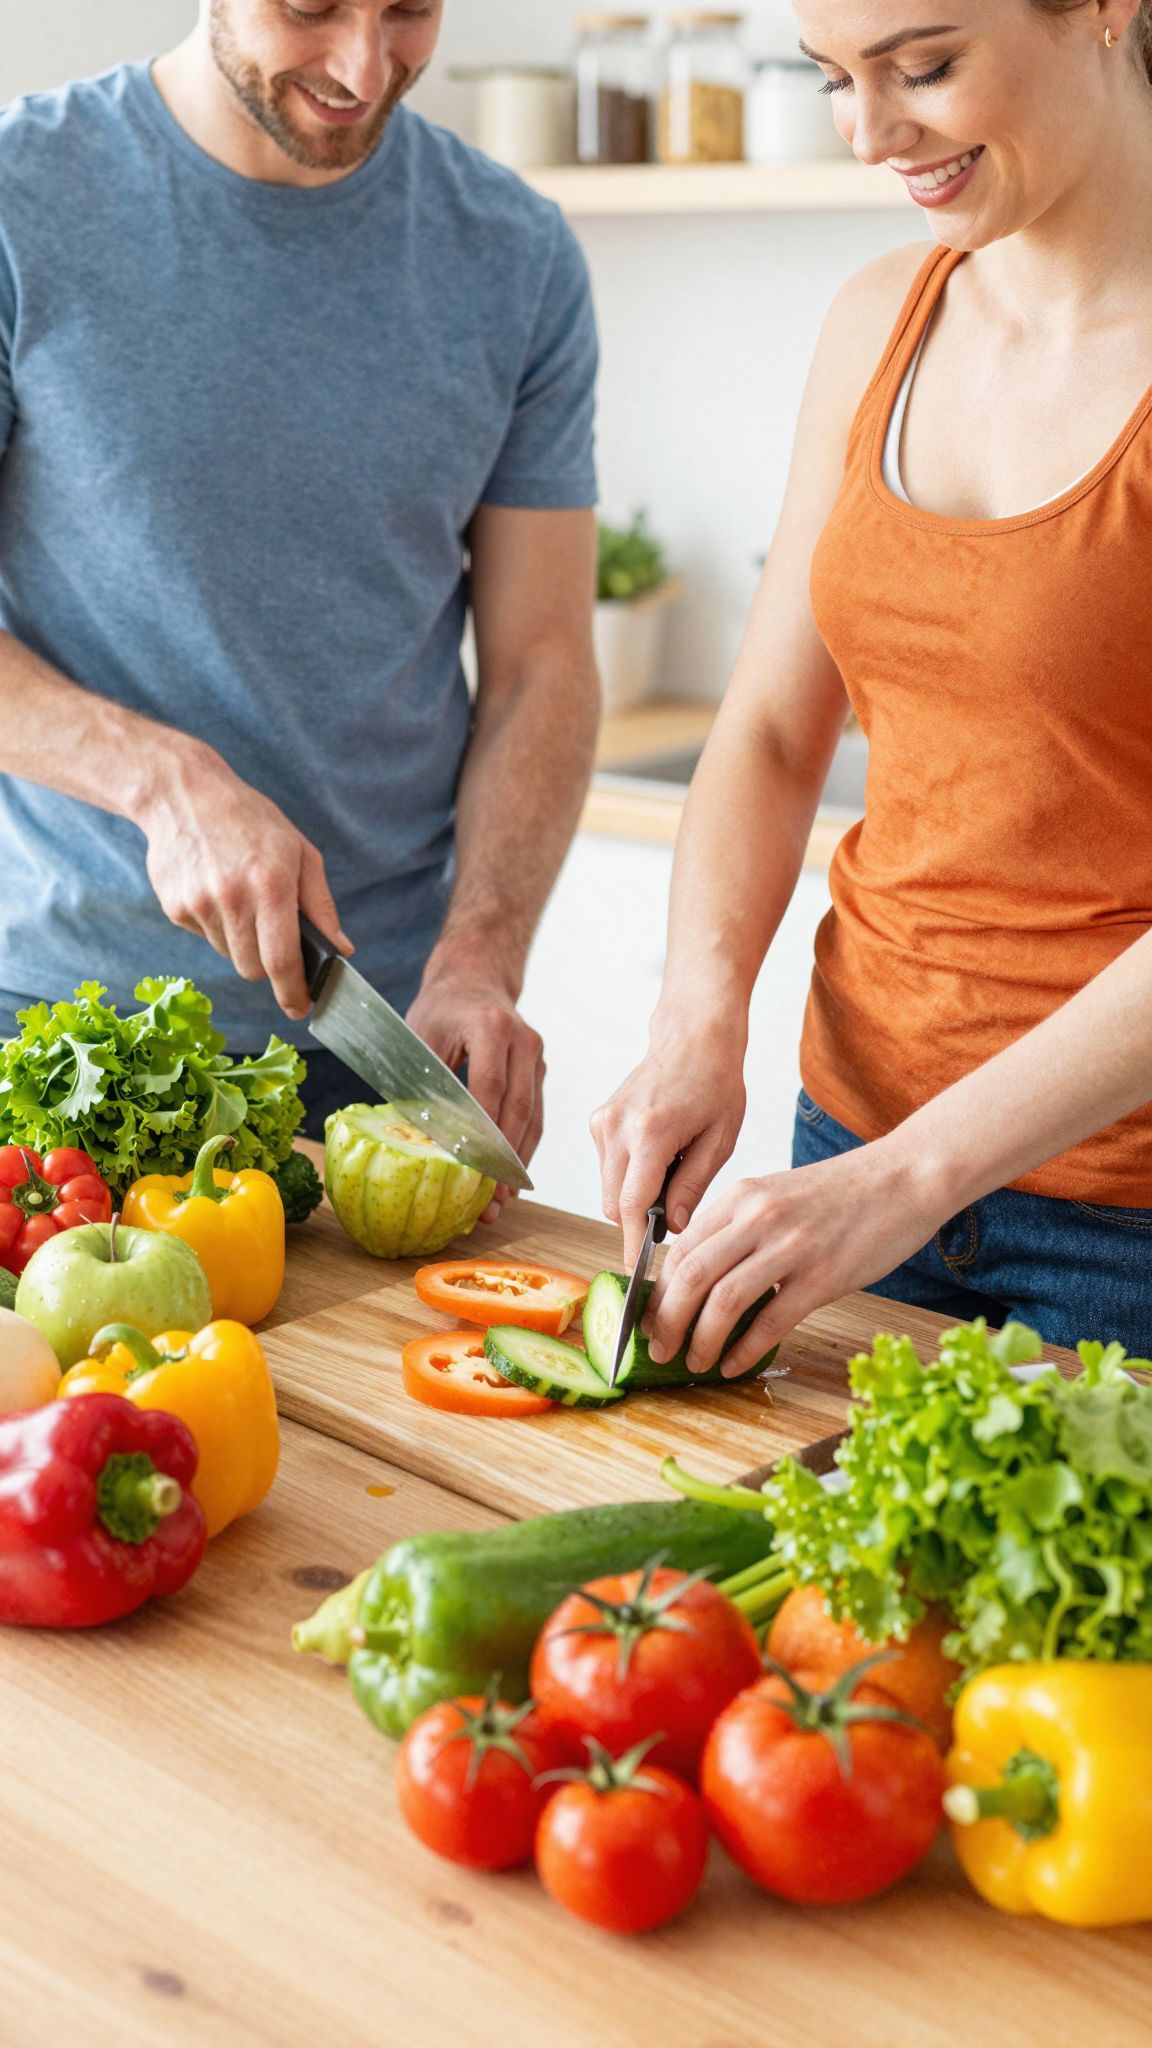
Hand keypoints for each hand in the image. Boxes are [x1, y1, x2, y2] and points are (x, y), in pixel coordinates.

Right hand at [138, 743, 350, 1019]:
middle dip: (270, 966)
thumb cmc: (252, 821)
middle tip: (275, 938)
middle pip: (254, 968)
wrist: (183, 794)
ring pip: (229, 955)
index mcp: (271, 885)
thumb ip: (321, 906)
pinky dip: (217, 926)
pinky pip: (205, 937)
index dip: (293, 992)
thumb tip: (342, 949)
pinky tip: (217, 889)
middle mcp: (232, 899)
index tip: (301, 1008)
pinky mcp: (174, 907)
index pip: (282, 960)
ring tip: (242, 898)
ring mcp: (199, 904)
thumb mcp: (300, 852)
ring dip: (242, 942)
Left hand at [406, 968, 544, 1224]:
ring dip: (515, 1163)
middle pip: (517, 1110)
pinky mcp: (540, 1073)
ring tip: (500, 1202)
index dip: (482, 1133)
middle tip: (490, 1202)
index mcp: (491, 1026)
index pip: (490, 1088)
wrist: (476, 977)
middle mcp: (523, 1042)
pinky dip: (522, 1150)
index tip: (471, 1171)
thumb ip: (424, 1082)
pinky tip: (509, 1180)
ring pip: (532, 1119)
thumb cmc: (442, 1008)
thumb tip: (417, 1138)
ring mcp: (537, 1058)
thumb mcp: (421, 1036)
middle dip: (502, 1160)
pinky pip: (535, 1117)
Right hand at [590, 1014, 748, 1267]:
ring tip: (673, 1171)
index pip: (630, 1205)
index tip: (637, 1271)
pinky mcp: (598, 1120)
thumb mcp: (720, 1140)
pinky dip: (628, 1175)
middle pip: (612, 1203)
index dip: (632, 1243)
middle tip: (675, 1214)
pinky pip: (607, 1167)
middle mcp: (617, 1127)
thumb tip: (671, 1227)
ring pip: (607, 1188)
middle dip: (638, 1220)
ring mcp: (602, 1122)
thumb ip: (692, 1186)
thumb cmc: (717, 1084)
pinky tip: (659, 1155)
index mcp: (651, 1132)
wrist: (693, 1037)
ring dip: (633, 1197)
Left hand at [644, 1140, 944, 1378]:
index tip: (650, 1319)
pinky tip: (734, 1364)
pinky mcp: (823, 1276)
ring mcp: (791, 1247)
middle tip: (658, 1349)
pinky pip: (770, 1321)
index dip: (657, 1291)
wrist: (907, 1177)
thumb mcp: (779, 1196)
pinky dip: (744, 1349)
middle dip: (666, 1321)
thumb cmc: (846, 1192)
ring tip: (694, 1362)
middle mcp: (758, 1218)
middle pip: (689, 1277)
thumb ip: (741, 1229)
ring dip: (700, 1341)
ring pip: (722, 1302)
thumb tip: (704, 1277)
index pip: (679, 1249)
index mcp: (742, 1197)